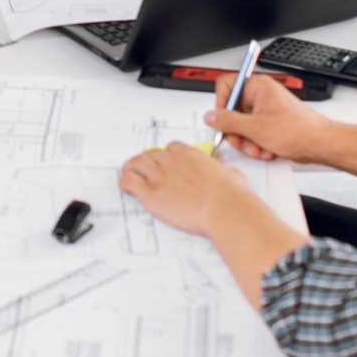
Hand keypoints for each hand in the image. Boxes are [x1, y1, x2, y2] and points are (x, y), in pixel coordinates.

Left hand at [119, 142, 251, 237]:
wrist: (224, 208)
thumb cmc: (230, 196)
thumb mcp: (233, 176)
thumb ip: (227, 173)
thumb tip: (231, 176)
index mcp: (190, 156)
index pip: (170, 148)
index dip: (164, 155)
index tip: (163, 160)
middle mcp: (172, 162)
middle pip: (151, 154)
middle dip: (145, 160)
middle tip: (142, 166)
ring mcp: (160, 176)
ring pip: (136, 164)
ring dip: (130, 168)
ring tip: (127, 172)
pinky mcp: (151, 193)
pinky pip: (129, 181)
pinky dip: (124, 182)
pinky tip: (123, 185)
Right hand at [205, 73, 332, 163]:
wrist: (319, 144)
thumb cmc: (299, 130)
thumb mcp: (256, 128)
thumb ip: (229, 122)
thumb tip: (211, 117)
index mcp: (257, 86)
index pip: (227, 86)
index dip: (221, 104)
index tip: (222, 120)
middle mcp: (260, 95)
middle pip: (232, 110)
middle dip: (237, 131)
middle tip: (242, 141)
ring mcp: (264, 110)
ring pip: (241, 125)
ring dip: (247, 141)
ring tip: (258, 148)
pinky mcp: (268, 123)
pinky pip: (251, 133)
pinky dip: (255, 144)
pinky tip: (265, 150)